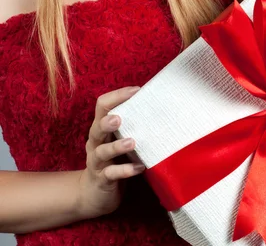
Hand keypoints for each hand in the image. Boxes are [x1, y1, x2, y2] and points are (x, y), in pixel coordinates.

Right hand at [77, 86, 144, 218]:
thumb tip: (153, 105)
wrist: (93, 195)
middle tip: (119, 118)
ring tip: (132, 142)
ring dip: (117, 146)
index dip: (116, 96)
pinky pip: (111, 174)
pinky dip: (125, 170)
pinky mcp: (102, 179)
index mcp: (100, 129)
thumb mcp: (117, 140)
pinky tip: (139, 168)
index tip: (137, 90)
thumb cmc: (112, 160)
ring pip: (102, 151)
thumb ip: (129, 125)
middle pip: (96, 128)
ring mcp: (97, 162)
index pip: (102, 106)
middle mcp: (95, 143)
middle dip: (107, 122)